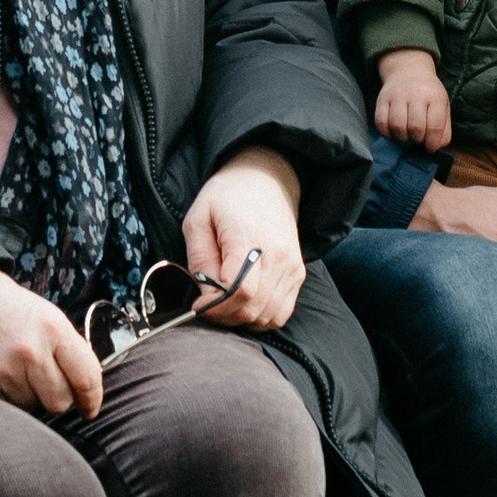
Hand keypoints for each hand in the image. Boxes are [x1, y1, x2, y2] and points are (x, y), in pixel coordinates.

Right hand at [0, 265, 102, 416]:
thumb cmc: (6, 307)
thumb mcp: (46, 315)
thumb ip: (66, 348)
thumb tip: (85, 386)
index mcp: (54, 328)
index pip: (86, 377)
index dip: (92, 399)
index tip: (90, 408)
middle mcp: (32, 351)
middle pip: (61, 401)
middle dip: (59, 398)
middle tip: (47, 384)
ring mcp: (5, 370)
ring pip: (32, 407)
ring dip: (29, 396)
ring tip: (15, 369)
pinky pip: (6, 408)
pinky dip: (6, 398)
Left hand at [181, 146, 305, 330]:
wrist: (266, 177)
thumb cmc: (227, 197)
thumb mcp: (198, 218)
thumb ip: (199, 259)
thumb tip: (206, 296)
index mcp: (247, 235)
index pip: (239, 289)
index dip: (216, 306)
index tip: (199, 304)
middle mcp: (276, 253)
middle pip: (252, 308)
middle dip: (224, 315)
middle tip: (209, 302)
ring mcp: (291, 265)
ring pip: (266, 316)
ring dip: (241, 318)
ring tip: (226, 300)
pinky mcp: (298, 273)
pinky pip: (280, 313)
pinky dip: (260, 317)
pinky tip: (246, 301)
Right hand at [374, 50, 452, 150]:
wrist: (409, 70)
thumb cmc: (429, 94)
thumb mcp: (443, 106)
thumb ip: (444, 129)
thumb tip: (435, 147)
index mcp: (435, 97)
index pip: (435, 126)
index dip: (432, 143)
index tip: (429, 147)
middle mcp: (416, 94)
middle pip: (415, 127)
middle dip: (417, 140)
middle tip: (417, 139)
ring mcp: (397, 95)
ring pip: (397, 126)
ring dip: (402, 138)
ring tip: (406, 135)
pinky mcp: (382, 99)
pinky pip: (381, 122)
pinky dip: (387, 133)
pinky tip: (394, 132)